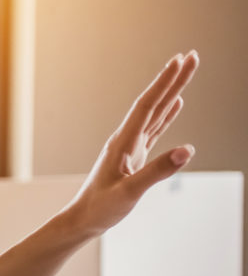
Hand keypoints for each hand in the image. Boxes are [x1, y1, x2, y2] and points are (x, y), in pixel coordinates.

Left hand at [65, 52, 198, 235]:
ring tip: (187, 71)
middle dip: (174, 79)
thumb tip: (187, 150)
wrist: (82, 220)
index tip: (181, 61)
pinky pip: (154, 129)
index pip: (148, 106)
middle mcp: (126, 139)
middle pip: (154, 103)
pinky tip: (175, 104)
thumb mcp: (129, 192)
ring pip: (156, 113)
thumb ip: (157, 172)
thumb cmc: (100, 208)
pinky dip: (167, 114)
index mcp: (123, 142)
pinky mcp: (134, 156)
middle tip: (192, 55)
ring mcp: (130, 147)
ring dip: (172, 91)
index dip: (165, 83)